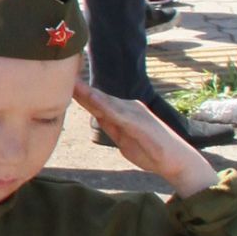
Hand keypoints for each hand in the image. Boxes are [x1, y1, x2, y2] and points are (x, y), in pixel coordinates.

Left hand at [75, 82, 217, 195]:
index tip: (61, 83)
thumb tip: (98, 118)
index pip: (96, 102)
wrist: (175, 162)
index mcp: (122, 113)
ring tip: (72, 82)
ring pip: (107, 103)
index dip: (79, 93)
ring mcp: (135, 115)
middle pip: (99, 98)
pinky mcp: (140, 124)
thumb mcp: (123, 140)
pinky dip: (106, 106)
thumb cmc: (150, 151)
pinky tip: (94, 100)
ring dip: (89, 93)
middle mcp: (128, 108)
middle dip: (80, 88)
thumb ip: (111, 127)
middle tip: (62, 73)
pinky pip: (120, 115)